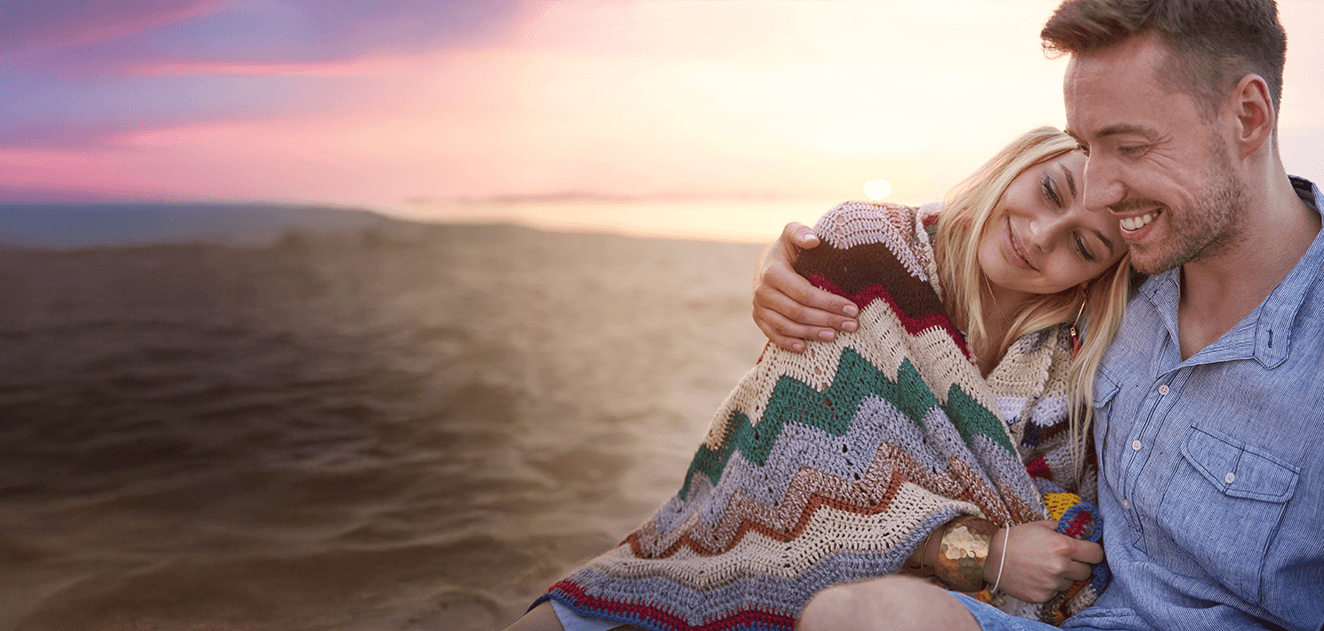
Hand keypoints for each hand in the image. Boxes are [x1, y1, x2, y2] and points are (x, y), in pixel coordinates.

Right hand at [752, 222, 858, 351]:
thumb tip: (814, 240)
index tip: (853, 308)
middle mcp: (762, 291)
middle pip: (798, 312)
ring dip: (812, 334)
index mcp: (772, 272)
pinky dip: (788, 343)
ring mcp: (758, 307)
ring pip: (786, 326)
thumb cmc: (789, 249)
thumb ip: (801, 232)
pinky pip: (772, 335)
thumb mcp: (793, 234)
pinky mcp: (758, 318)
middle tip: (852, 325)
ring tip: (835, 336)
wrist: (767, 262)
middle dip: (827, 320)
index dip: (829, 303)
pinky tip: (805, 348)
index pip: (804, 293)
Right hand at [983, 521, 1102, 602]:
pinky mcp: (1043, 596)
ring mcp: (1052, 584)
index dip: (1093, 552)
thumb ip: (1064, 529)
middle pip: (1087, 571)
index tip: (1087, 551)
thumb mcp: (1041, 526)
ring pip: (1071, 582)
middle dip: (1079, 565)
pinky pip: (1056, 592)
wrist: (991, 557)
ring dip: (1063, 576)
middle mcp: (1061, 567)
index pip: (1097, 554)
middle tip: (1063, 559)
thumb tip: (1081, 532)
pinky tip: (1036, 576)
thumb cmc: (1015, 538)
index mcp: (1064, 546)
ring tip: (1044, 567)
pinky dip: (1049, 585)